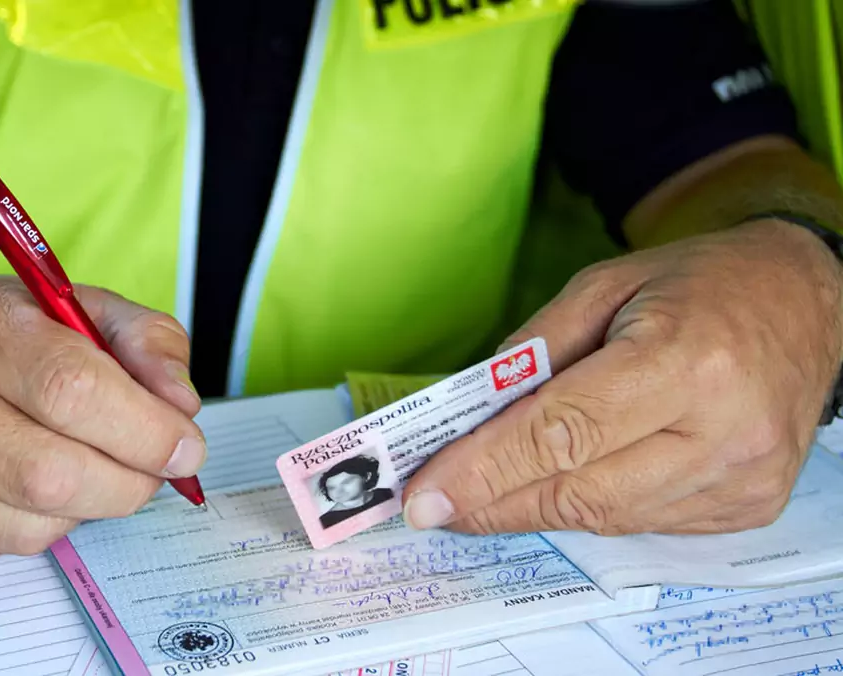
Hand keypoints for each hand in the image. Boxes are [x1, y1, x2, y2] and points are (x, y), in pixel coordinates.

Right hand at [0, 277, 203, 554]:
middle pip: (50, 471)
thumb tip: (179, 406)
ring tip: (102, 472)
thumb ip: (147, 343)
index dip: (144, 428)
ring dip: (91, 507)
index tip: (185, 446)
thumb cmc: (10, 335)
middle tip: (156, 469)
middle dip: (128, 481)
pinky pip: (0, 543)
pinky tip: (51, 491)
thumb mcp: (83, 309)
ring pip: (28, 520)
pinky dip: (47, 526)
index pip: (70, 387)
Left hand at [403, 219, 842, 535]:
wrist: (808, 304)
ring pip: (606, 518)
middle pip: (580, 491)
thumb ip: (531, 352)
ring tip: (485, 490)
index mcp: (684, 359)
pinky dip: (591, 505)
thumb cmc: (699, 284)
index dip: (485, 471)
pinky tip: (565, 480)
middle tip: (436, 502)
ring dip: (534, 507)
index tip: (426, 497)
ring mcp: (743, 477)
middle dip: (494, 501)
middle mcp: (723, 430)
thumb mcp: (602, 286)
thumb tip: (465, 418)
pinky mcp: (748, 506)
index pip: (564, 433)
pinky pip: (642, 523)